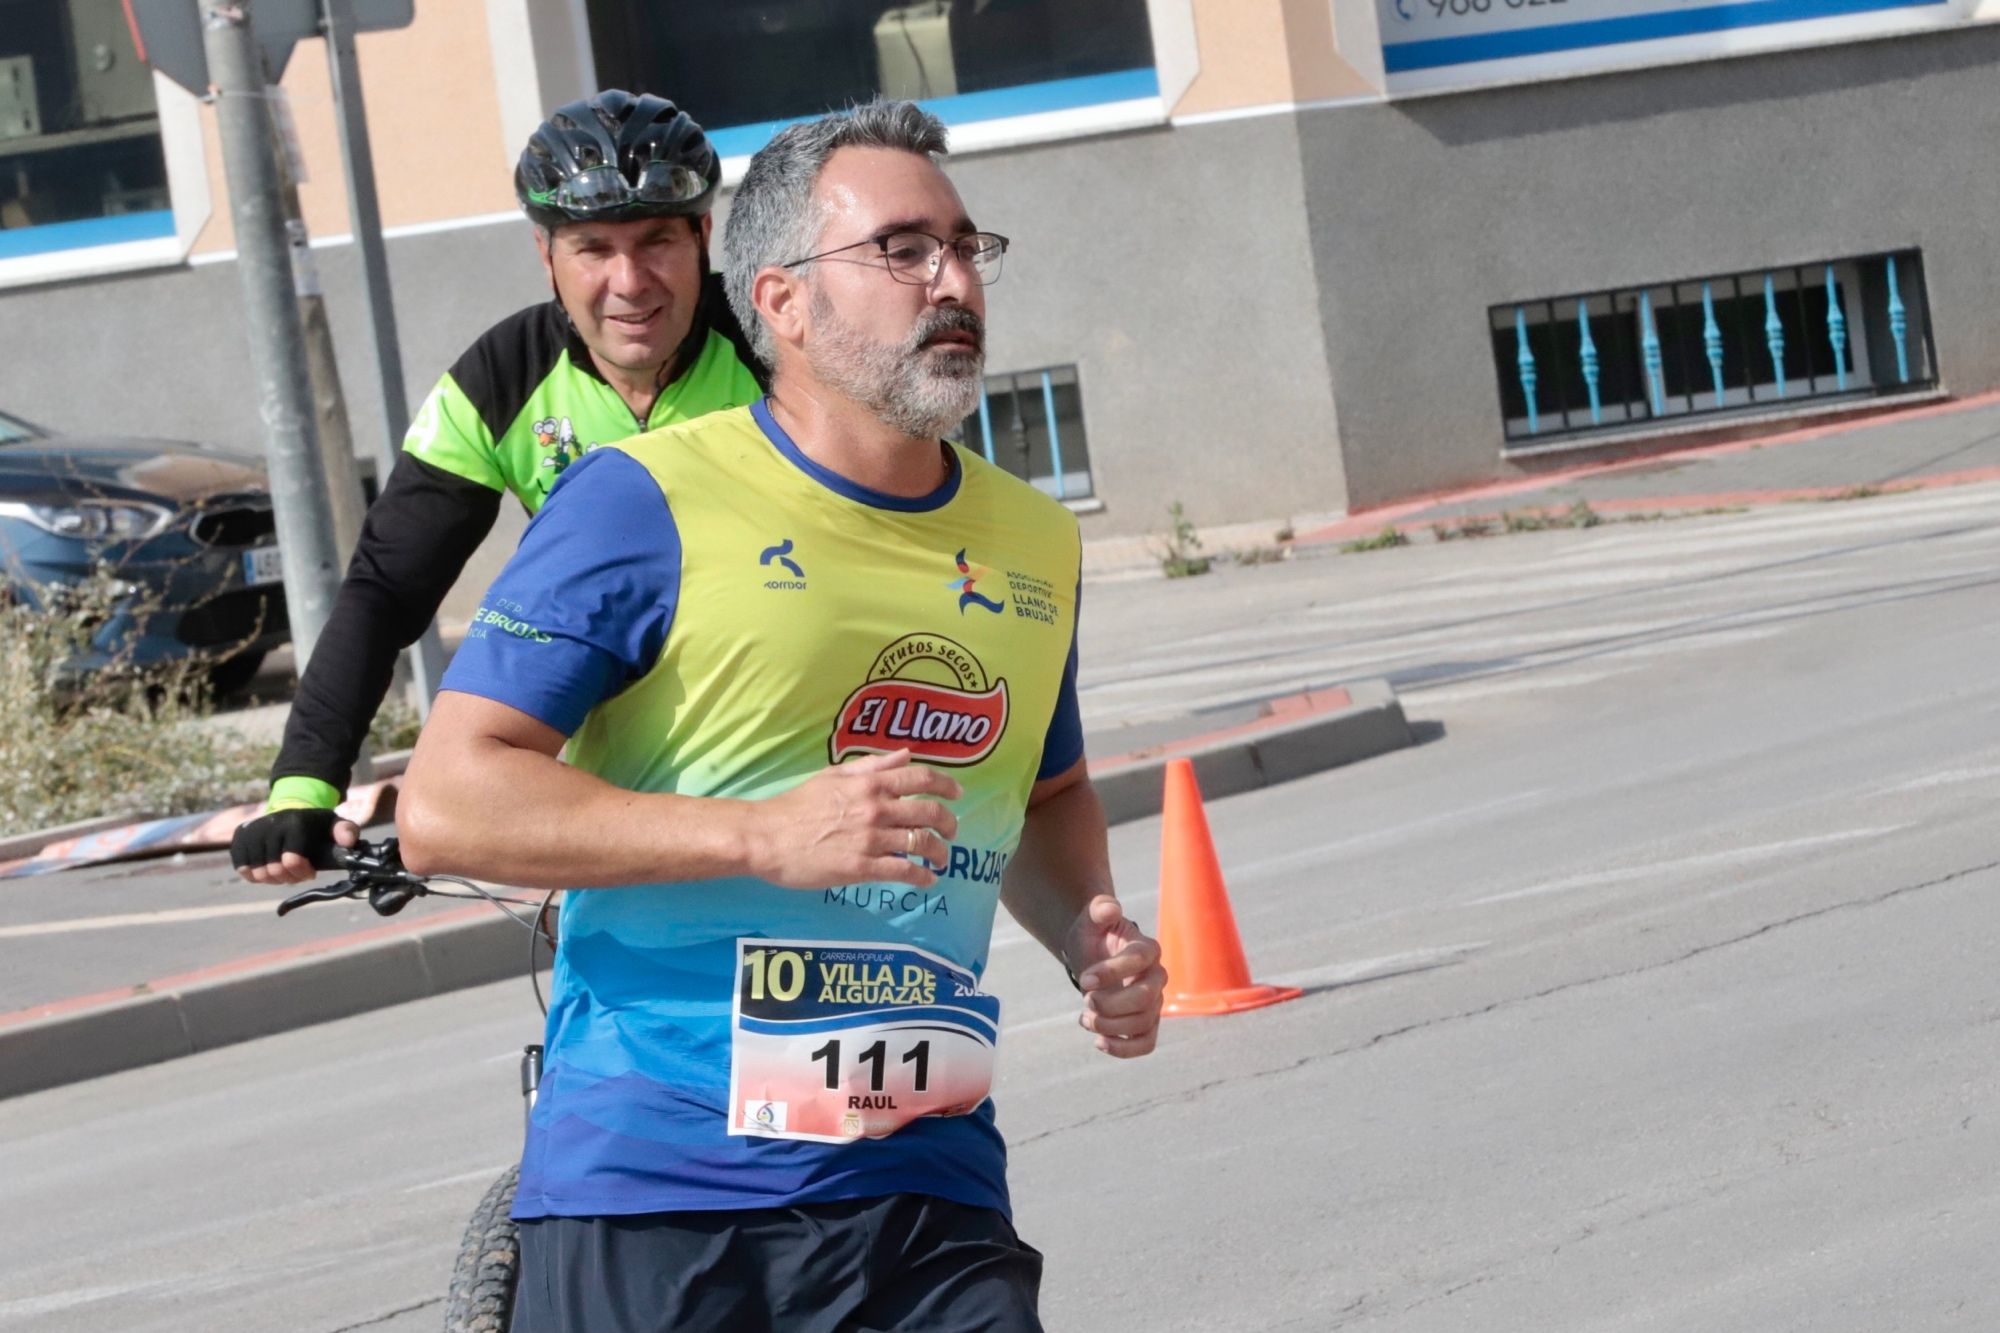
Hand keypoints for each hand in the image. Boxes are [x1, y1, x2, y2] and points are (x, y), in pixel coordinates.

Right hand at [231, 809, 359, 885]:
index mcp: (295, 823)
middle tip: (297, 874)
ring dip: (273, 879)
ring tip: (283, 872)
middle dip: (289, 878)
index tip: (310, 872)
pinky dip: (255, 875)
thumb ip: (346, 831)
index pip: (291, 861)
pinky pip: (242, 868)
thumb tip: (348, 841)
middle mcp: (270, 824)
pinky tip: (267, 869)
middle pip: (273, 870)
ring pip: (257, 872)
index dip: (302, 873)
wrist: (290, 812)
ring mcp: (252, 830)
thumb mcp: (334, 825)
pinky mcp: (239, 837)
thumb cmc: (315, 825)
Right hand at [751, 750, 961, 889]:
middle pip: (929, 812)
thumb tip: (904, 754)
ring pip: (921, 843)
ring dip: (939, 852)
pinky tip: (927, 879)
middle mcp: (876, 808)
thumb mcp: (833, 774)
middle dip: (949, 823)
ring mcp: (870, 839)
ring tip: (941, 858)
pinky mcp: (861, 868)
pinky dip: (922, 876)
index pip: (920, 778)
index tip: (957, 795)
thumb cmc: (796, 804)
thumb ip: (871, 765)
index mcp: (869, 783)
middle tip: (952, 832)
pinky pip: (903, 871)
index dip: (946, 785)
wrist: (766, 837)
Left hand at [1063, 897, 1165, 1057]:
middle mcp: (1157, 976)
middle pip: (1145, 999)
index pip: (1140, 960)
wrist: (1094, 955)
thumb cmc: (1095, 935)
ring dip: (1109, 1026)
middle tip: (1086, 1000)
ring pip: (1143, 1024)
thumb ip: (1099, 909)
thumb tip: (1109, 908)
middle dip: (1111, 1005)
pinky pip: (1146, 1043)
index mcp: (1147, 948)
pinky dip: (1123, 1049)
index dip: (1112, 972)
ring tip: (1085, 1017)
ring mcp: (1154, 1002)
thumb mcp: (1091, 918)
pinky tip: (1098, 1041)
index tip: (1084, 980)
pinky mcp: (1146, 1024)